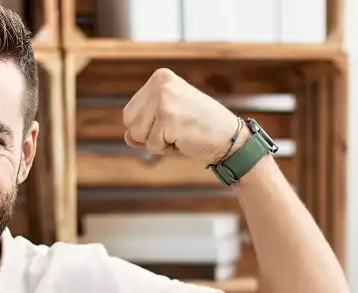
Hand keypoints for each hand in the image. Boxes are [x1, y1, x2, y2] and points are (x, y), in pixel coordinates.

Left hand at [122, 68, 250, 165]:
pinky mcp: (168, 118)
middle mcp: (160, 84)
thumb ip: (143, 124)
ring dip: (158, 142)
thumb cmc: (199, 127)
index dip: (147, 126)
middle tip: (176, 128)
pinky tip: (185, 138)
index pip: (129, 112)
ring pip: (138, 135)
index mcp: (159, 78)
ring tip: (180, 132)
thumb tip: (128, 137)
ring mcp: (163, 100)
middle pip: (129, 122)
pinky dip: (167, 149)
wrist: (229, 136)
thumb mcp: (167, 119)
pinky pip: (152, 146)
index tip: (172, 121)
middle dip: (149, 134)